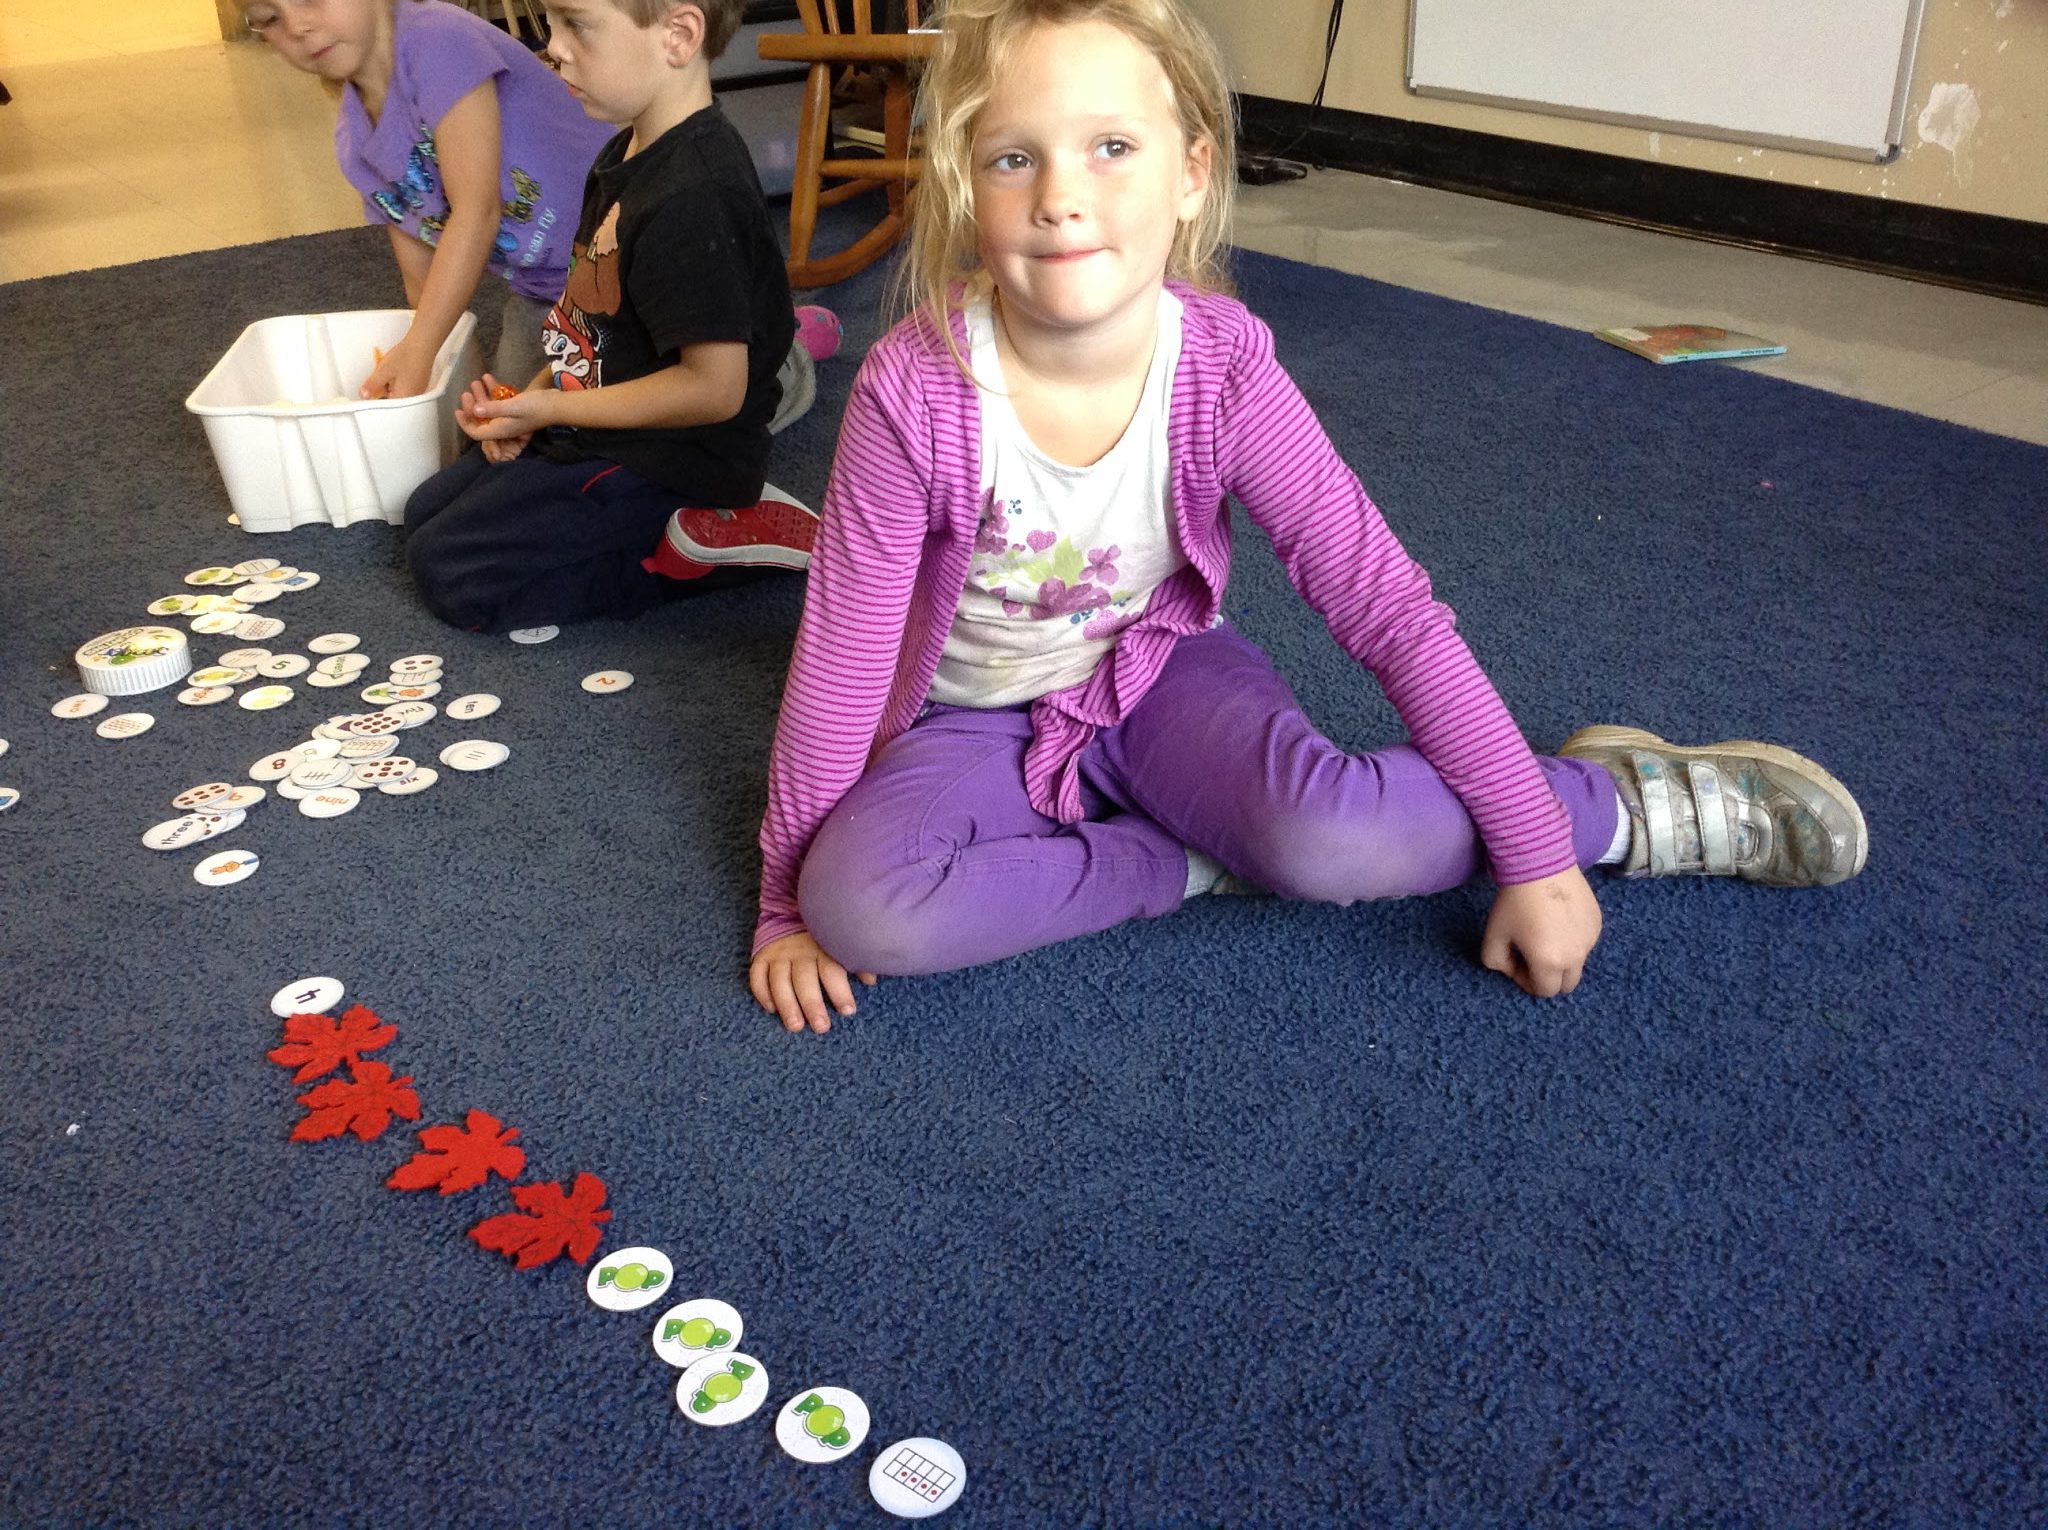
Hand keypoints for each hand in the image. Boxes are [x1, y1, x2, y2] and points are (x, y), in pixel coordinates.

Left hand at [360, 335, 434, 399]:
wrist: (421, 344)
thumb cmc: (407, 356)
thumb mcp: (382, 370)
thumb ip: (371, 385)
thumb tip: (363, 395)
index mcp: (403, 398)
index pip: (384, 405)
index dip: (374, 397)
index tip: (369, 390)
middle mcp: (412, 398)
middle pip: (391, 399)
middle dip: (382, 389)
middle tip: (382, 375)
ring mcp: (417, 392)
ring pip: (396, 392)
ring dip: (390, 384)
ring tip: (390, 370)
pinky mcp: (419, 385)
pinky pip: (404, 387)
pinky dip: (398, 380)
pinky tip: (397, 370)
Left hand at [455, 373, 541, 459]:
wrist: (558, 405)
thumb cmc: (537, 407)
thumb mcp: (514, 406)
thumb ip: (494, 409)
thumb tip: (475, 411)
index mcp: (501, 429)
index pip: (477, 432)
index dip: (465, 424)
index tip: (457, 410)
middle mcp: (503, 426)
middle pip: (481, 420)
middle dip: (472, 406)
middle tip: (467, 391)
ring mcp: (509, 418)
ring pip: (489, 409)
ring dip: (481, 396)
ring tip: (476, 381)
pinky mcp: (515, 409)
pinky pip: (499, 402)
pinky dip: (493, 392)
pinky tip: (488, 378)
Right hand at [748, 930, 876, 1033]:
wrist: (791, 910)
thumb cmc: (822, 936)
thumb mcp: (840, 945)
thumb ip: (856, 962)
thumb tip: (871, 980)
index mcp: (823, 948)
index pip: (832, 971)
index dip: (840, 992)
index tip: (848, 1011)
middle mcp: (799, 952)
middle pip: (805, 980)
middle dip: (812, 1005)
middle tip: (821, 1028)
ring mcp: (779, 954)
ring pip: (779, 981)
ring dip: (786, 1005)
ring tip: (795, 1026)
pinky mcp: (762, 956)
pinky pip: (757, 975)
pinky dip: (762, 993)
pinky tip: (771, 1009)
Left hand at [1480, 865, 1602, 997]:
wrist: (1541, 863)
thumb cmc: (1514, 901)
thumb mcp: (1493, 934)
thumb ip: (1495, 962)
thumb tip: (1510, 968)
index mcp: (1550, 963)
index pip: (1543, 991)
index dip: (1526, 981)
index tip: (1516, 961)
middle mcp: (1576, 956)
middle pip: (1566, 985)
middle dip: (1548, 977)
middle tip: (1531, 955)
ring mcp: (1590, 939)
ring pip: (1577, 963)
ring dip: (1561, 959)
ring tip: (1543, 933)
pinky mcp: (1597, 923)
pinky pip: (1585, 943)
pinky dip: (1572, 940)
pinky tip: (1556, 919)